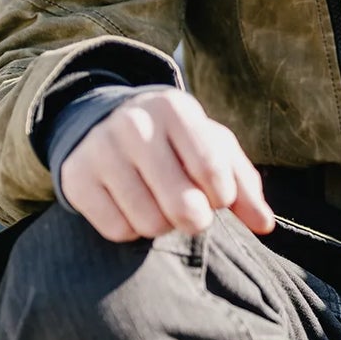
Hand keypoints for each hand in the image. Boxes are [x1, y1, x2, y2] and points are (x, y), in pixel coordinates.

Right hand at [58, 88, 275, 242]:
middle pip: (184, 206)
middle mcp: (134, 125)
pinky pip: (117, 230)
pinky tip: (131, 208)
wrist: (105, 124)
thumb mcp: (212, 148)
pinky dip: (131, 230)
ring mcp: (100, 151)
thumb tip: (265, 224)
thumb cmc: (175, 143)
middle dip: (195, 219)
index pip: (213, 170)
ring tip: (159, 205)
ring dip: (162, 225)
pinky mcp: (75, 179)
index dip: (222, 196)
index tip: (217, 195)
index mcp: (175, 109)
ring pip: (150, 223)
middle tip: (190, 211)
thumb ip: (244, 184)